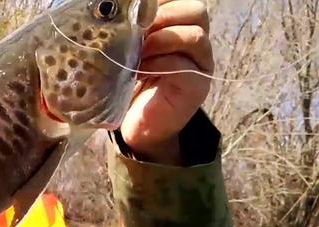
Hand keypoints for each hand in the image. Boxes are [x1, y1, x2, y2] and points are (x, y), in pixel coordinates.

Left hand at [120, 0, 213, 164]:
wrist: (140, 124)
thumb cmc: (132, 80)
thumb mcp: (130, 47)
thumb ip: (133, 27)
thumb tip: (117, 9)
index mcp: (182, 24)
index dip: (159, 1)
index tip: (134, 11)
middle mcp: (198, 41)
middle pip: (196, 11)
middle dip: (161, 16)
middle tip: (136, 31)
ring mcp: (201, 63)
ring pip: (194, 36)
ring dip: (160, 40)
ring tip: (137, 52)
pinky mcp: (196, 86)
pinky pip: (183, 66)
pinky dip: (158, 64)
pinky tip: (138, 71)